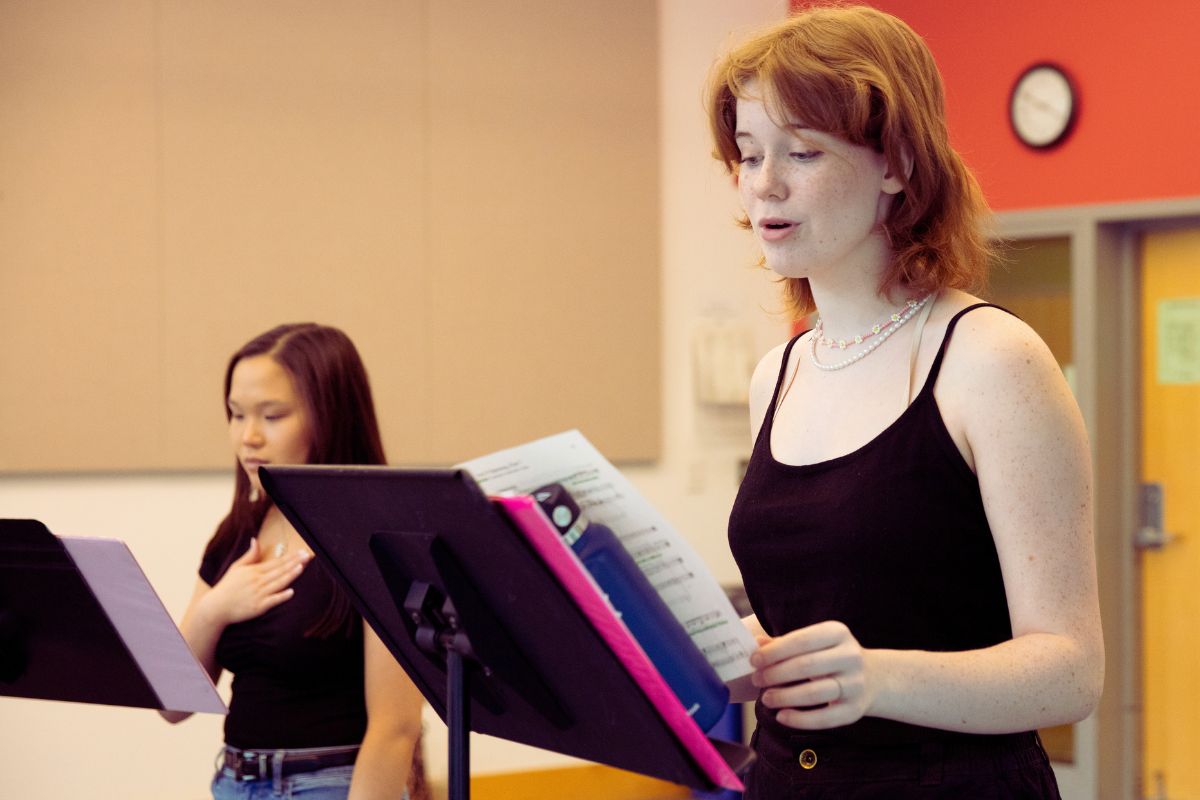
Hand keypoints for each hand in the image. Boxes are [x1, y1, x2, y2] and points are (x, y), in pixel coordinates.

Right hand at [199, 538, 310, 626]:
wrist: (216, 607)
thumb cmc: (227, 587)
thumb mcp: (236, 567)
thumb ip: (249, 555)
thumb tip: (255, 540)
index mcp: (254, 571)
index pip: (276, 562)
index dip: (290, 557)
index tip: (302, 552)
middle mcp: (258, 581)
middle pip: (280, 570)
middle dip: (295, 563)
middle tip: (307, 556)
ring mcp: (259, 594)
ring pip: (278, 583)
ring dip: (291, 575)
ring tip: (301, 567)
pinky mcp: (258, 607)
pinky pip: (272, 600)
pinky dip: (282, 596)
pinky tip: (291, 591)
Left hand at [751, 620, 872, 728]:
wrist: (872, 678)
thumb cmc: (830, 657)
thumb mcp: (814, 643)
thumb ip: (785, 644)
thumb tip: (756, 644)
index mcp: (838, 633)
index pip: (802, 640)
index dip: (775, 651)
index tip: (754, 660)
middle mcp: (850, 656)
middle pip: (806, 666)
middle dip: (776, 674)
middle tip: (756, 680)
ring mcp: (855, 684)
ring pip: (815, 693)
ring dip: (785, 697)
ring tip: (766, 698)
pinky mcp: (854, 710)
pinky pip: (824, 718)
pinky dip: (800, 719)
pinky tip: (782, 717)